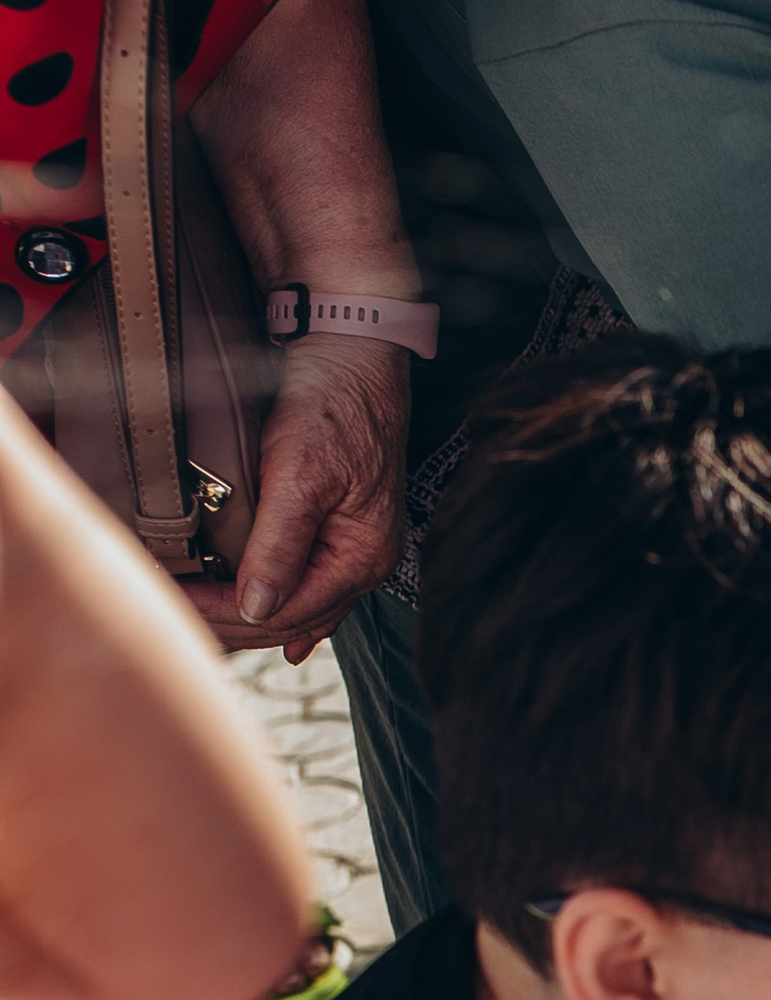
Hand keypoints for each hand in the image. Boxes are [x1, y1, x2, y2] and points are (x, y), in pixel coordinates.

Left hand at [191, 341, 408, 655]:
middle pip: (293, 620)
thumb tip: (258, 608)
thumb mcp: (301, 473)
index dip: (226, 613)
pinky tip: (286, 644)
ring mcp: (356, 549)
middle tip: (175, 616)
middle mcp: (366, 562)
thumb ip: (280, 544)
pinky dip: (288, 612)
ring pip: (301, 609)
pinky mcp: (342, 531)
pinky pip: (314, 588)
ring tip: (209, 631)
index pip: (286, 611)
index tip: (177, 600)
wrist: (354, 355)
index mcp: (362, 556)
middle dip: (234, 625)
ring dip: (253, 622)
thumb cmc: (333, 405)